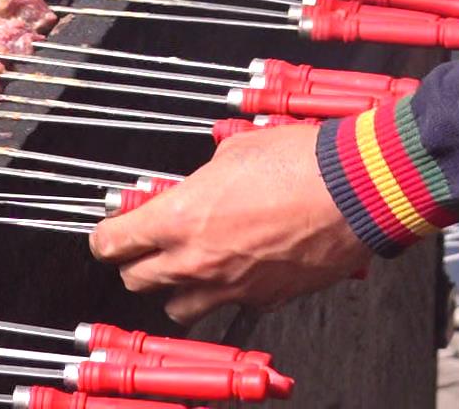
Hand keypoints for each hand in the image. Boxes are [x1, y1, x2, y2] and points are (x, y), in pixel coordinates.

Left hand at [86, 122, 371, 321]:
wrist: (352, 192)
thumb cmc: (298, 163)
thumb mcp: (234, 150)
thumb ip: (204, 176)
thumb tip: (198, 182)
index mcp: (180, 218)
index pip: (116, 243)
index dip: (105, 240)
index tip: (107, 235)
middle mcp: (197, 260)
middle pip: (138, 281)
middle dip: (135, 263)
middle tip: (143, 247)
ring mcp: (231, 286)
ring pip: (178, 308)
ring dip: (174, 289)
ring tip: (185, 267)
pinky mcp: (264, 299)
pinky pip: (228, 305)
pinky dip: (224, 292)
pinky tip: (237, 268)